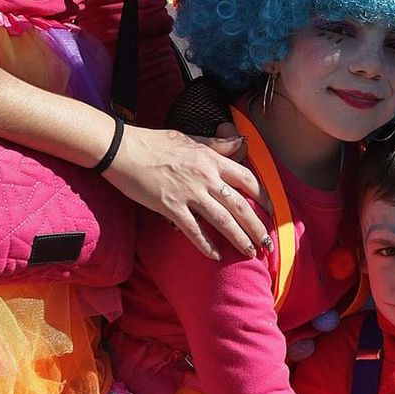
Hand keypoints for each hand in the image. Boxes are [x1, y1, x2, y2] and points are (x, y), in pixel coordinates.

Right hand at [104, 124, 270, 260]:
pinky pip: (194, 230)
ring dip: (240, 239)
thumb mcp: (191, 138)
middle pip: (241, 205)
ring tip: (250, 253)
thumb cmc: (154, 142)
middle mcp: (205, 177)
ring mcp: (189, 193)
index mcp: (211, 159)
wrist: (122, 149)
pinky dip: (207, 245)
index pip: (247, 179)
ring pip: (223, 220)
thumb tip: (242, 142)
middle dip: (257, 227)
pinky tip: (217, 256)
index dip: (264, 197)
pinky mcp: (171, 207)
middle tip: (268, 243)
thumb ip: (218, 144)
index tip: (272, 211)